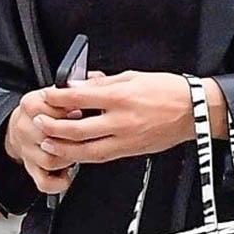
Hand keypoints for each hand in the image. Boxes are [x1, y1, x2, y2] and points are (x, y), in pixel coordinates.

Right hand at [4, 70, 105, 195]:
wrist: (24, 123)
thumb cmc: (48, 106)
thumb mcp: (59, 89)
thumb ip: (79, 84)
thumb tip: (97, 78)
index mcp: (31, 103)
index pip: (47, 107)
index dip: (68, 109)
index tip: (84, 110)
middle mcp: (25, 127)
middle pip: (48, 134)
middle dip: (71, 134)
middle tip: (88, 131)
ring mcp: (27, 150)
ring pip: (49, 159)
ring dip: (69, 157)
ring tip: (82, 150)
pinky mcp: (31, 168)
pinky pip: (44, 181)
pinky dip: (59, 182)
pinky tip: (70, 174)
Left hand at [32, 69, 194, 165]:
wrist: (194, 111)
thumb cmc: (168, 91)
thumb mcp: (133, 77)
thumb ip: (103, 83)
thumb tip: (79, 85)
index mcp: (121, 96)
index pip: (80, 97)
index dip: (58, 97)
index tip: (47, 95)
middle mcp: (121, 120)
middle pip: (77, 129)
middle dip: (53, 127)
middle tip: (38, 123)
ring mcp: (126, 139)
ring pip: (86, 150)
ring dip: (63, 148)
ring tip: (47, 143)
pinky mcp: (131, 151)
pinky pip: (101, 157)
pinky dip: (83, 155)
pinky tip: (72, 151)